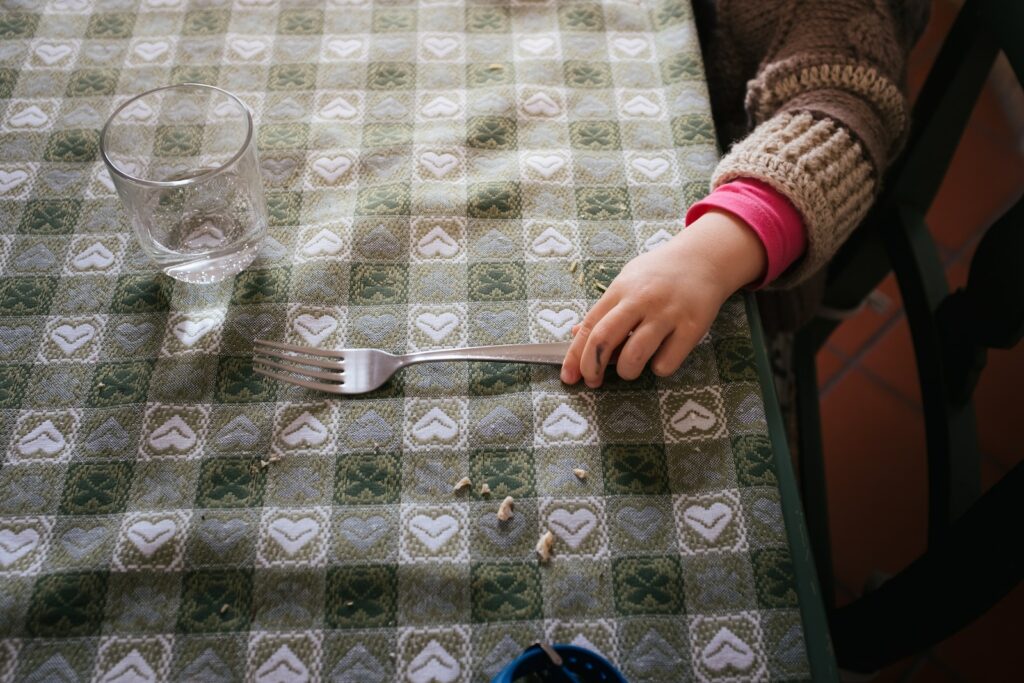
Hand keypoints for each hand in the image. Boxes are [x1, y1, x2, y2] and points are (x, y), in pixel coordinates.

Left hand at [560, 210, 766, 386]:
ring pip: (634, 357)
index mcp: (621, 289)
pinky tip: (662, 356)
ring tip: (631, 367)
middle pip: (604, 340)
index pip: (590, 326)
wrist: (705, 259)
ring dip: (626, 372)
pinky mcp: (692, 328)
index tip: (568, 376)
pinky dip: (658, 368)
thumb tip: (577, 333)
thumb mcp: (627, 281)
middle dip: (592, 368)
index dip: (575, 356)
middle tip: (593, 381)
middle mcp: (642, 300)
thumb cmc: (660, 274)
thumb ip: (605, 309)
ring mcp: (668, 314)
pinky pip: (666, 363)